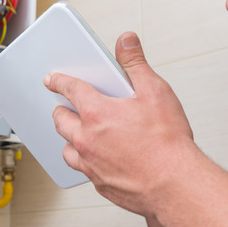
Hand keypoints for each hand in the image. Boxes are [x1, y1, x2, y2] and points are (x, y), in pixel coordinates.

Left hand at [44, 32, 196, 215]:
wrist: (175, 185)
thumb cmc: (168, 142)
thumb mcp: (155, 92)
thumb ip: (136, 63)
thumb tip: (126, 41)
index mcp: (97, 112)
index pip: (70, 89)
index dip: (59, 81)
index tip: (52, 79)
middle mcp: (87, 138)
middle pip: (61, 120)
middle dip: (61, 110)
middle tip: (66, 106)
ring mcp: (90, 163)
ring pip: (67, 148)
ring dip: (70, 138)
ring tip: (80, 133)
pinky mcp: (99, 183)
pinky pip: (82, 169)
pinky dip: (85, 160)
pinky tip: (97, 158)